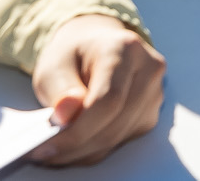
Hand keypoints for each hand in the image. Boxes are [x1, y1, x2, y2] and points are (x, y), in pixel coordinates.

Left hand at [29, 15, 164, 165]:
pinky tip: (76, 141)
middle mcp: (148, 68)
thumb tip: (67, 115)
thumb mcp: (54, 66)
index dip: (79, 130)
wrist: (96, 46)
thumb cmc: (74, 56)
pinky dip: (95, 148)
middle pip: (115, 124)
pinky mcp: (151, 112)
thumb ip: (60, 90)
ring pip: (118, 137)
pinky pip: (122, 141)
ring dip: (83, 151)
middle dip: (76, 146)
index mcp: (124, 48)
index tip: (46, 147)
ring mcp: (155, 92)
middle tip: (44, 153)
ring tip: (56, 147)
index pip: (108, 100)